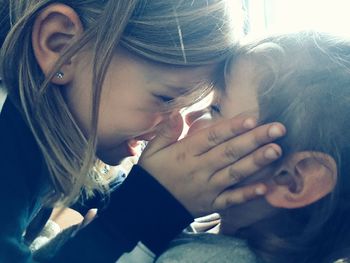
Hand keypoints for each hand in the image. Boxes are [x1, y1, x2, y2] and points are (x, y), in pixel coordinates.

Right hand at [138, 112, 285, 216]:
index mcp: (186, 153)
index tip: (252, 118)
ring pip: (234, 173)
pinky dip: (247, 195)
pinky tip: (266, 187)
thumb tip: (176, 113)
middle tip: (278, 128)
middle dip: (254, 139)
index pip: (212, 137)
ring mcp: (208, 188)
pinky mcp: (211, 204)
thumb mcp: (152, 151)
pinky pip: (231, 200)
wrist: (148, 208)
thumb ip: (165, 132)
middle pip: (230, 152)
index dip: (232, 127)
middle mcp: (200, 169)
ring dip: (256, 162)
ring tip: (276, 150)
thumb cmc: (152, 175)